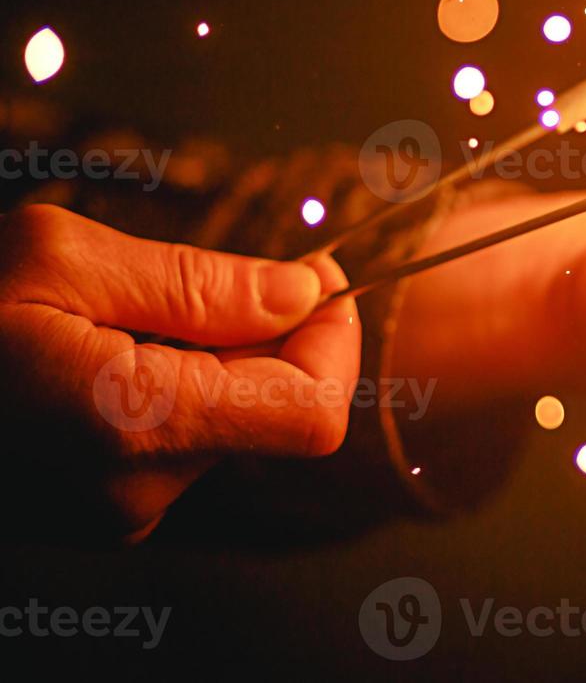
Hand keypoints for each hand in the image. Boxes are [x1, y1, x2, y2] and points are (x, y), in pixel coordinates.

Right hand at [0, 205, 358, 541]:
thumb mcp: (61, 261)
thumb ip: (200, 284)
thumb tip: (303, 293)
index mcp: (139, 429)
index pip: (314, 413)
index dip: (334, 341)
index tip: (315, 280)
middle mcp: (139, 493)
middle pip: (270, 410)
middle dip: (256, 336)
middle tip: (180, 283)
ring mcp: (112, 514)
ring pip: (221, 420)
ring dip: (200, 357)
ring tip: (105, 320)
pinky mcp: (90, 512)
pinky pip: (170, 441)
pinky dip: (162, 386)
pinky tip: (88, 354)